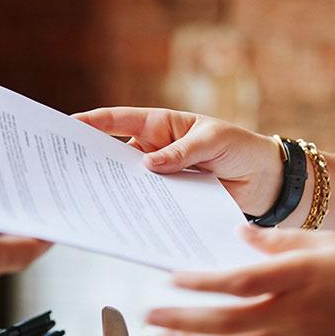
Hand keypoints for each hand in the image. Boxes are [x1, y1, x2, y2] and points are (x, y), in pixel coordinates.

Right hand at [73, 107, 283, 215]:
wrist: (265, 180)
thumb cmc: (240, 148)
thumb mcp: (212, 141)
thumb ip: (181, 153)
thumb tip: (147, 165)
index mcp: (161, 125)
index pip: (121, 120)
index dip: (94, 122)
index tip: (68, 125)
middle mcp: (154, 149)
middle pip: (116, 153)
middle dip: (93, 158)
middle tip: (68, 168)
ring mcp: (160, 176)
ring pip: (129, 180)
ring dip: (113, 187)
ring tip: (90, 197)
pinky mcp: (170, 198)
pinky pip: (149, 202)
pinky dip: (137, 207)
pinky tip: (122, 215)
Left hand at [146, 225, 334, 335]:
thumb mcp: (329, 243)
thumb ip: (280, 239)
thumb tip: (241, 234)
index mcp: (296, 280)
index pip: (238, 283)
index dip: (201, 281)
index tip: (172, 277)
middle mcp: (288, 315)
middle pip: (224, 320)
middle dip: (181, 318)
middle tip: (148, 315)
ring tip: (163, 333)